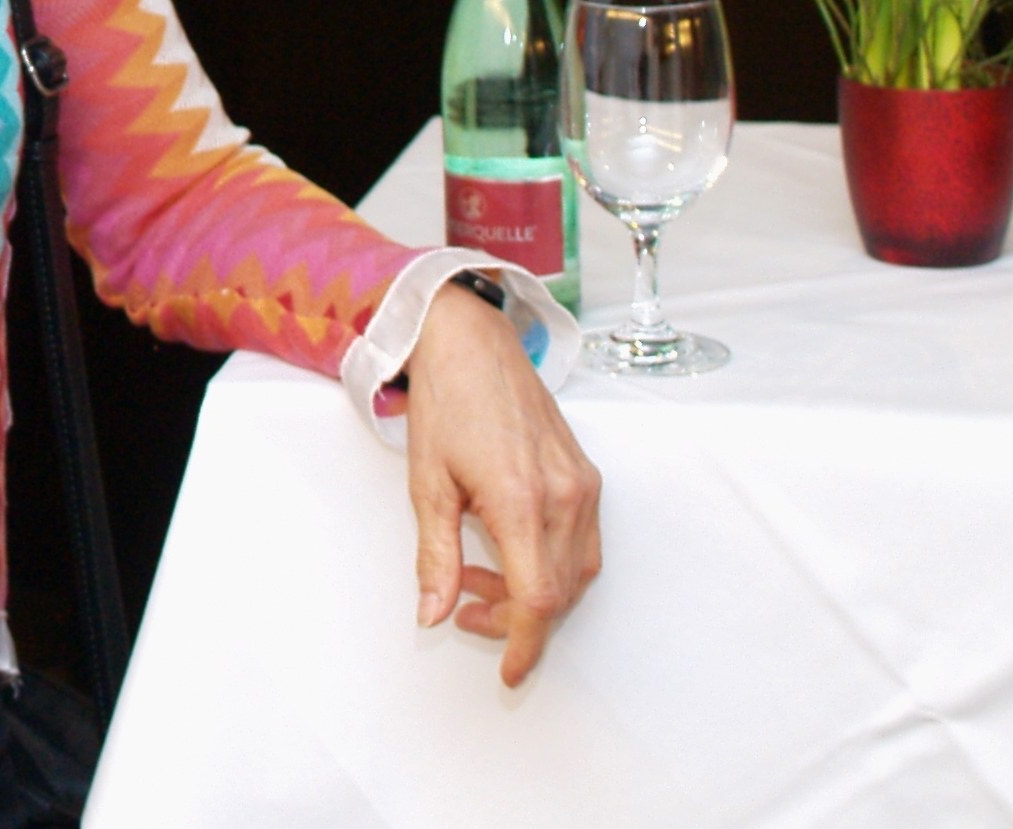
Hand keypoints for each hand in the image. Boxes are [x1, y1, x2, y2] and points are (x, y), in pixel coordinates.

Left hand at [401, 279, 600, 684]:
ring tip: (480, 577)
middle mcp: (565, 495)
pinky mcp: (586, 475)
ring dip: (536, 592)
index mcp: (522, 499)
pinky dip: (552, 563)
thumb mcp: (426, 483)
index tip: (508, 671)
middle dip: (517, 618)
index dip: (523, 642)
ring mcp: (583, 485)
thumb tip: (433, 613)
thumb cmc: (445, 401)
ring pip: (577, 571)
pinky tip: (510, 552)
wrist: (471, 342)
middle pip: (560, 593)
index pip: (539, 598)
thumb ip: (436, 556)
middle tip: (467, 608)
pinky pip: (583, 541)